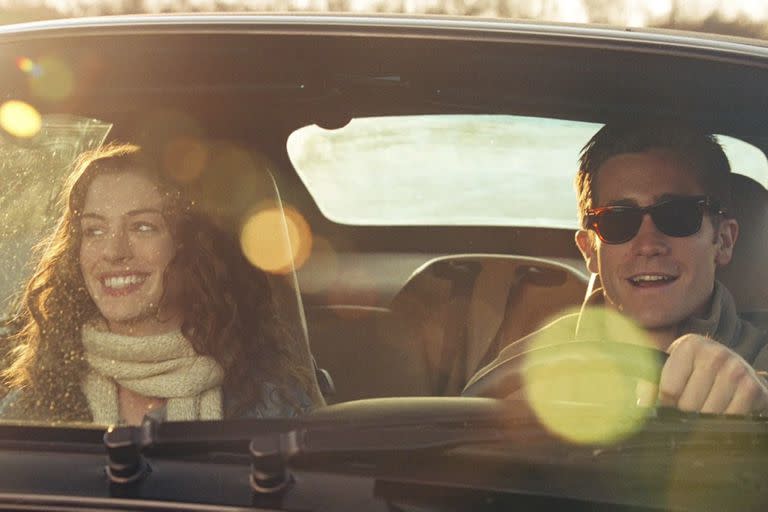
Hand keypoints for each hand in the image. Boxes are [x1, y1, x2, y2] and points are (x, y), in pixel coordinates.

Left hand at [653, 334, 767, 414]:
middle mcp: (714, 354)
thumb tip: (640, 405)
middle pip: (688, 404)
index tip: (668, 405)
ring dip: (703, 420)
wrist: (738, 372)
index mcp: (689, 346)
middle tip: (688, 408)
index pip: (668, 389)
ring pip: (709, 414)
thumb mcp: (671, 369)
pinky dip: (723, 423)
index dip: (665, 404)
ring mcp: (736, 370)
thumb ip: (650, 384)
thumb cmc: (696, 371)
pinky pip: (730, 418)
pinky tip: (721, 412)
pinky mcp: (752, 388)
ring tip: (704, 408)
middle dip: (684, 413)